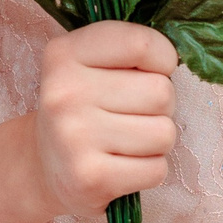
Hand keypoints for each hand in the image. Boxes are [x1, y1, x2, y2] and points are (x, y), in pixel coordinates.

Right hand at [35, 22, 176, 218]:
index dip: (163, 59)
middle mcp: (64, 93)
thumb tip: (180, 55)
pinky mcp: (90, 178)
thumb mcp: (89, 65)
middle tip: (132, 115)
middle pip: (161, 92)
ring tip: (128, 142)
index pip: (141, 43)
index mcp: (64, 54)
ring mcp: (74, 137)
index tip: (151, 71)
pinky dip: (150, 170)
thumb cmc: (83, 109)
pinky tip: (123, 167)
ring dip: (156, 141)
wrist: (43, 170)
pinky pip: (157, 169)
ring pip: (164, 133)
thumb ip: (130, 51)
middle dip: (160, 107)